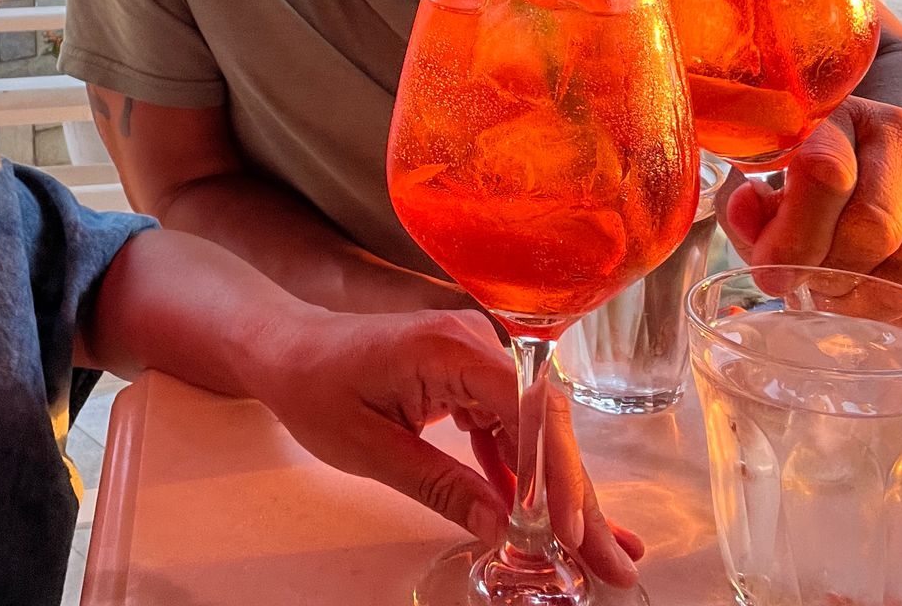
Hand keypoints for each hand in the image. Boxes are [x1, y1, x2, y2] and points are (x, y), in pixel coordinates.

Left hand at [251, 309, 642, 586]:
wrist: (286, 349)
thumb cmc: (315, 387)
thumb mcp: (371, 449)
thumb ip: (441, 486)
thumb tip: (503, 531)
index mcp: (449, 348)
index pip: (526, 409)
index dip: (557, 473)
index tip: (574, 530)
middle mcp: (476, 343)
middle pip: (543, 423)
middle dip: (578, 494)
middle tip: (615, 559)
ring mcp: (476, 358)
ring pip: (533, 431)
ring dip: (560, 492)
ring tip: (596, 551)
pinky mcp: (469, 376)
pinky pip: (509, 428)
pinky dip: (525, 475)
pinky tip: (549, 521)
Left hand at [719, 95, 901, 306]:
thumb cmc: (825, 167)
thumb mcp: (777, 169)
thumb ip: (751, 201)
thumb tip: (744, 214)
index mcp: (854, 118)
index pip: (827, 174)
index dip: (792, 233)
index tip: (767, 267)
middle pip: (874, 231)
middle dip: (825, 272)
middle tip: (798, 282)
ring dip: (856, 302)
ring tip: (828, 292)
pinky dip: (891, 316)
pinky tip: (866, 293)